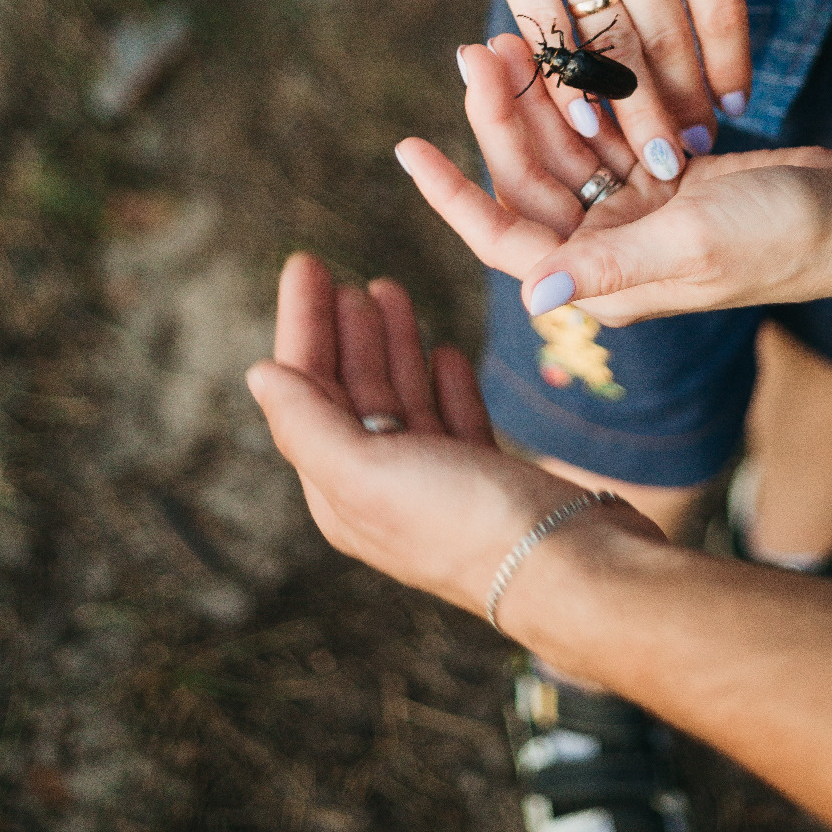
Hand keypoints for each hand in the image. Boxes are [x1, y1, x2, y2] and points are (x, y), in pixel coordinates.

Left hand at [246, 254, 657, 616]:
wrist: (572, 568)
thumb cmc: (466, 522)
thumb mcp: (366, 472)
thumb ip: (307, 423)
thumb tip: (259, 374)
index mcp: (341, 490)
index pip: (307, 389)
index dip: (303, 324)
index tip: (308, 262)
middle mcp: (383, 490)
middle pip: (352, 392)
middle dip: (346, 330)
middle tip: (347, 276)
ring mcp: (439, 485)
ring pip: (403, 400)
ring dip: (394, 345)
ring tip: (392, 292)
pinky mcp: (490, 482)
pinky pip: (454, 420)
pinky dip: (444, 383)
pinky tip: (445, 353)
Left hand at [397, 34, 831, 323]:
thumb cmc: (785, 238)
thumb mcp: (695, 245)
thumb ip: (614, 263)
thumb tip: (532, 297)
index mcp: (603, 283)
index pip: (505, 239)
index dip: (453, 196)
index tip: (409, 148)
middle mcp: (608, 248)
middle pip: (528, 180)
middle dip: (498, 120)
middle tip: (477, 52)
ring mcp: (635, 208)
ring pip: (563, 146)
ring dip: (536, 97)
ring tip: (508, 36)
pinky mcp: (664, 172)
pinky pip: (605, 127)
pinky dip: (583, 91)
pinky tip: (562, 48)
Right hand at [448, 0, 749, 180]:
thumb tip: (716, 28)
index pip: (717, 9)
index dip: (725, 71)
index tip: (730, 113)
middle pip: (660, 43)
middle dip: (675, 113)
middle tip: (684, 162)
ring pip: (596, 45)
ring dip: (621, 113)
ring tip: (636, 156)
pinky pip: (537, 26)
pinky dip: (558, 80)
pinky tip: (576, 117)